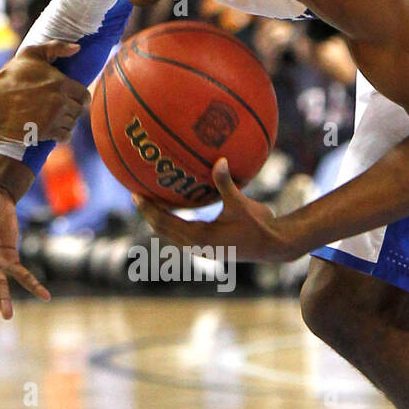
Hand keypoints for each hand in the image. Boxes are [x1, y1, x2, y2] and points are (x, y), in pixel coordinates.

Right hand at [0, 41, 89, 142]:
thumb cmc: (10, 75)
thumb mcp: (30, 53)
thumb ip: (56, 47)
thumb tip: (77, 48)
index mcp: (61, 84)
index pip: (84, 96)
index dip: (79, 97)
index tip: (73, 98)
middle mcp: (60, 102)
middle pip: (78, 111)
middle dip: (71, 109)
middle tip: (61, 108)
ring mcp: (53, 119)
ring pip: (72, 124)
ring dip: (66, 122)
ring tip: (56, 117)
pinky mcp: (45, 133)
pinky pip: (64, 137)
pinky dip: (62, 134)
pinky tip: (54, 129)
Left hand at [134, 158, 296, 262]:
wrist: (273, 245)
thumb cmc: (258, 225)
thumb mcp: (241, 203)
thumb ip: (226, 183)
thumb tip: (220, 160)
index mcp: (199, 237)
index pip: (164, 223)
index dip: (148, 209)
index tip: (135, 194)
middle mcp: (196, 245)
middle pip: (162, 229)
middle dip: (148, 213)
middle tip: (135, 193)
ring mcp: (201, 249)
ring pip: (171, 233)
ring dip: (159, 219)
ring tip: (149, 200)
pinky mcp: (207, 247)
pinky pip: (182, 233)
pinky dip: (173, 221)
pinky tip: (175, 206)